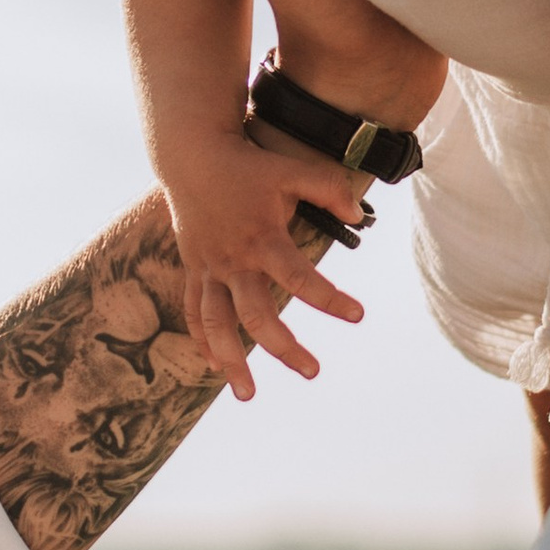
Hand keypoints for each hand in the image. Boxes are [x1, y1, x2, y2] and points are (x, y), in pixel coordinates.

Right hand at [158, 128, 367, 402]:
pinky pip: (194, 311)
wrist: (192, 155)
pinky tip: (213, 365)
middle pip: (256, 317)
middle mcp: (234, 261)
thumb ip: (329, 190)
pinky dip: (202, 339)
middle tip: (313, 371)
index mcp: (262, 239)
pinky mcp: (194, 268)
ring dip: (231, 361)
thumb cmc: (248, 165)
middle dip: (284, 348)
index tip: (357, 315)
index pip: (299, 279)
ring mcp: (210, 268)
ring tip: (248, 394)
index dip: (330, 299)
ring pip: (216, 324)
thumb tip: (357, 216)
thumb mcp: (292, 170)